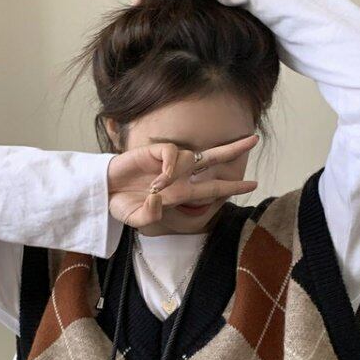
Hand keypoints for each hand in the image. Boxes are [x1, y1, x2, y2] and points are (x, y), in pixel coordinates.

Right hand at [107, 134, 258, 228]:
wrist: (103, 191)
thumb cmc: (122, 205)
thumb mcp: (137, 219)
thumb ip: (150, 215)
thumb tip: (159, 199)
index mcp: (182, 193)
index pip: (213, 187)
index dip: (233, 185)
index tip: (254, 184)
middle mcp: (181, 176)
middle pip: (214, 159)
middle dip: (234, 150)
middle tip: (255, 139)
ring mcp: (169, 163)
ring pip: (194, 155)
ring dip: (180, 173)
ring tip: (154, 188)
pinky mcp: (156, 152)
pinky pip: (174, 154)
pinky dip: (171, 166)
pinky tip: (158, 179)